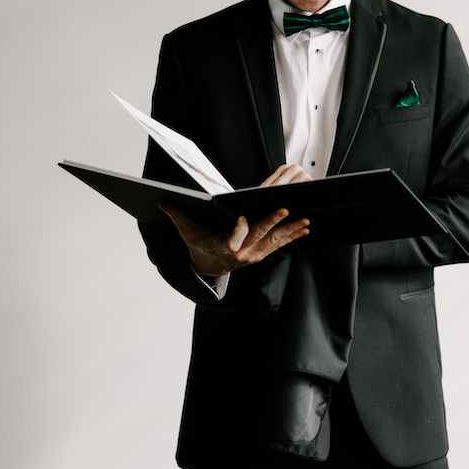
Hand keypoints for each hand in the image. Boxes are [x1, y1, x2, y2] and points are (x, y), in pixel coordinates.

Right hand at [159, 165, 311, 277]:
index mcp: (221, 246)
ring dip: (290, 230)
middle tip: (285, 209)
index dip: (237, 231)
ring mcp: (253, 255)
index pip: (231, 240)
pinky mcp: (262, 254)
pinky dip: (292, 236)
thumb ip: (178, 216)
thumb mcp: (187, 231)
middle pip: (257, 236)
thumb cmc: (200, 244)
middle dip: (272, 222)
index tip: (242, 219)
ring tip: (305, 219)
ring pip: (273, 241)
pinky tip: (305, 228)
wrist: (209, 267)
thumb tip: (162, 201)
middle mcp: (240, 253)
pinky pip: (279, 245)